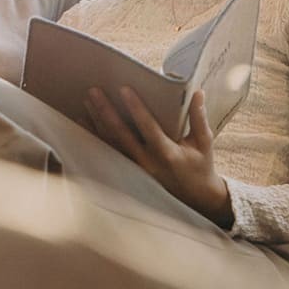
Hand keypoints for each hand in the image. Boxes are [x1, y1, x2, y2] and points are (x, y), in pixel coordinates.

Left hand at [83, 87, 233, 226]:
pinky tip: (84, 123)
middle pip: (122, 135)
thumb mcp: (204, 142)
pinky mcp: (130, 173)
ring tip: (86, 101)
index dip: (136, 108)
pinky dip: (96, 137)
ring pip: (111, 144)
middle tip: (94, 91)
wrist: (196, 199)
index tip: (124, 89)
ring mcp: (136, 170)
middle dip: (106, 111)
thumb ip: (199, 117)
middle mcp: (148, 163)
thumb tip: (197, 92)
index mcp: (168, 154)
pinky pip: (109, 153)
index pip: (148, 127)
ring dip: (97, 122)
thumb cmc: (200, 166)